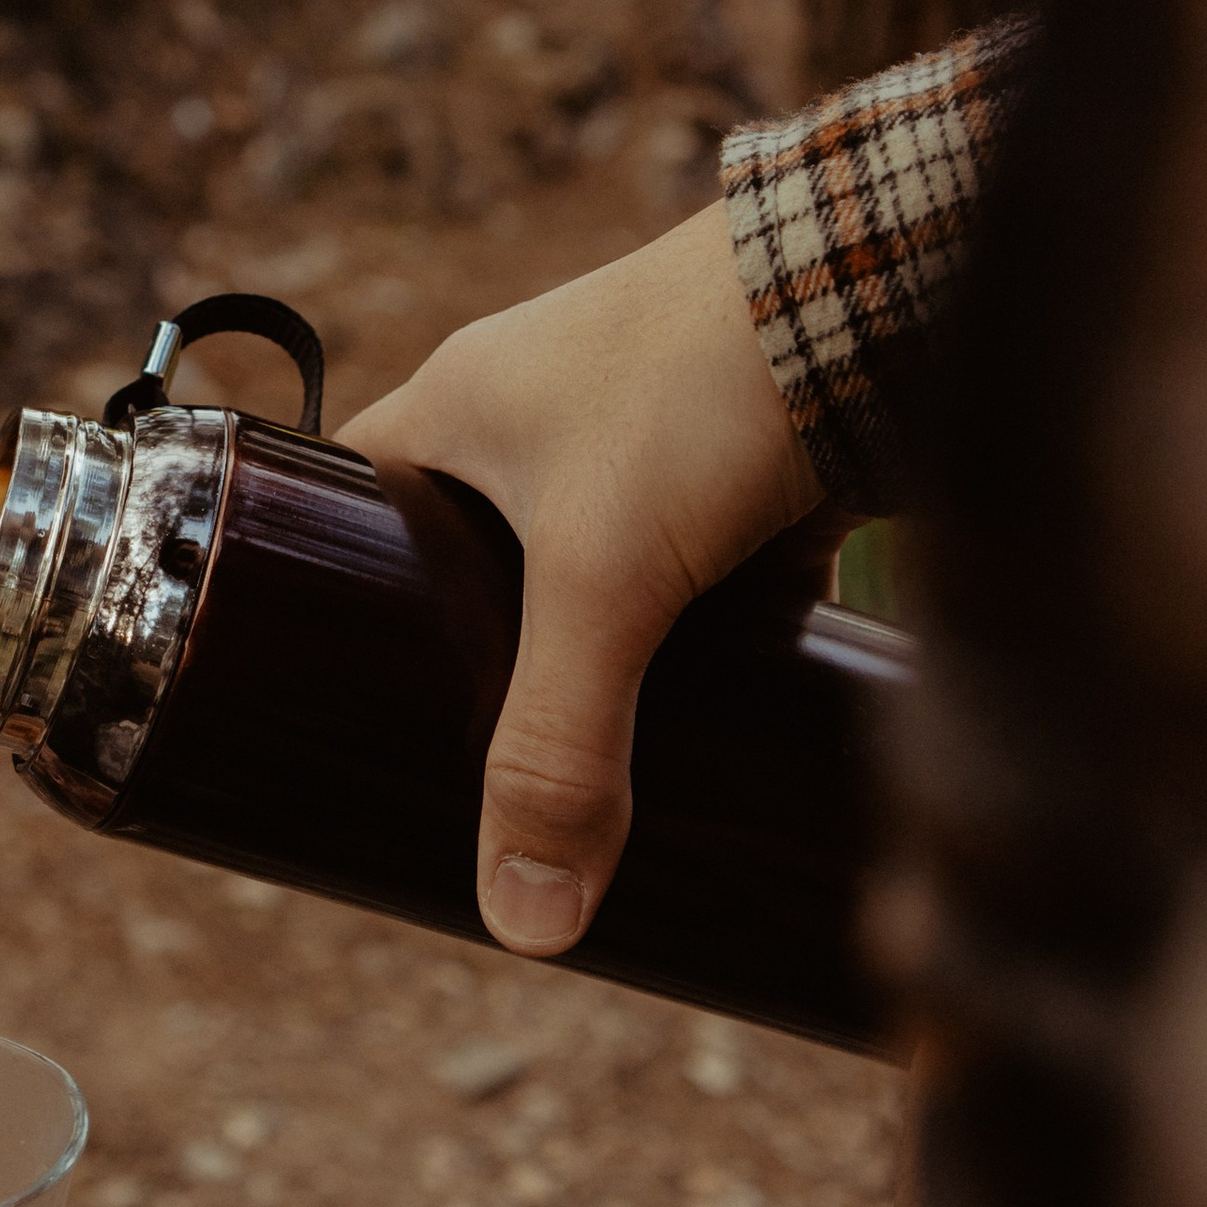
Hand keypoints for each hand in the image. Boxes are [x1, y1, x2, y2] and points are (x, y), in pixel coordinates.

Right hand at [338, 198, 819, 954]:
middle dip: (474, 679)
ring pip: (596, 595)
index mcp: (458, 407)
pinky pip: (706, 597)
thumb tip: (527, 924)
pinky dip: (705, 665)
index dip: (316, 601)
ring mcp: (652, 451)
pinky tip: (708, 748)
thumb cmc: (709, 382)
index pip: (338, 504)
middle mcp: (544, 422)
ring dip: (600, 678)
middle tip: (460, 793)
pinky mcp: (753, 483)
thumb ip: (559, 746)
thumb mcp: (603, 575)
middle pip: (470, 576)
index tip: (319, 710)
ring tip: (580, 795)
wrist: (889, 281)